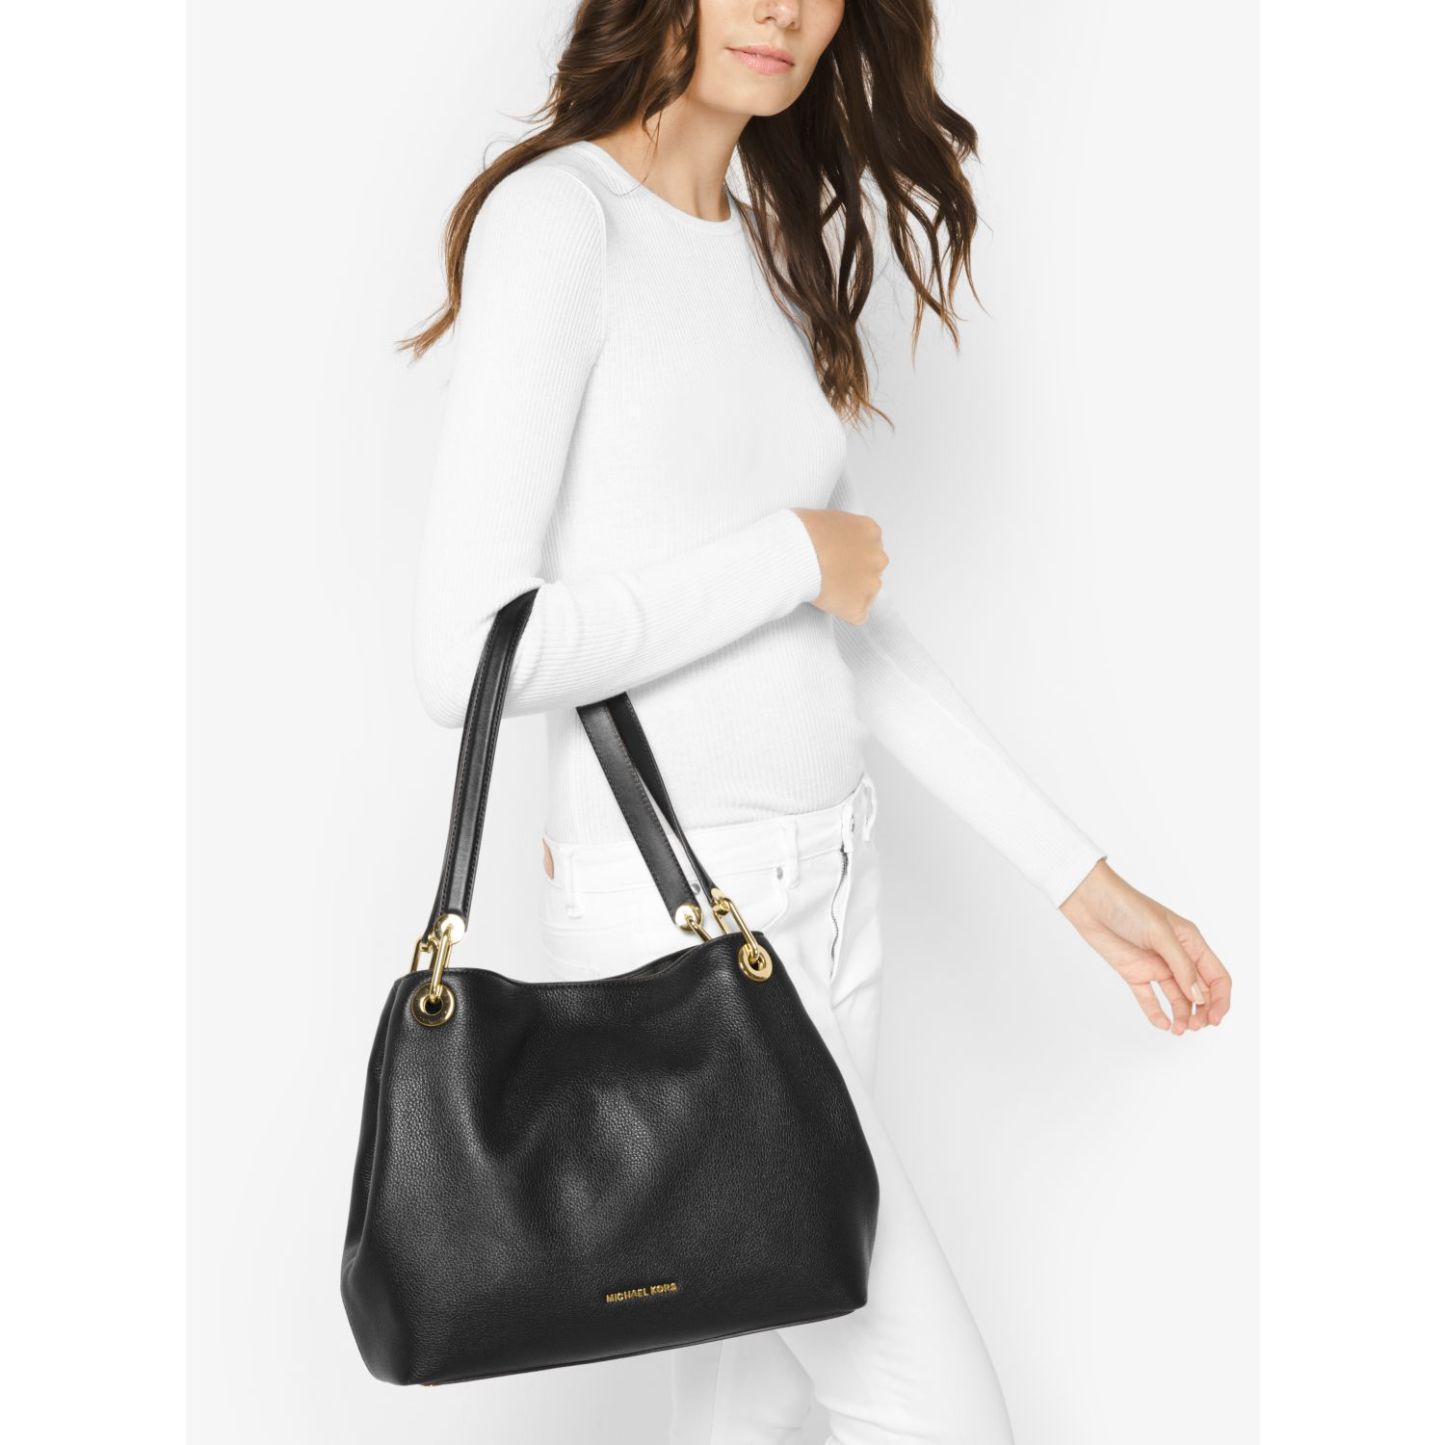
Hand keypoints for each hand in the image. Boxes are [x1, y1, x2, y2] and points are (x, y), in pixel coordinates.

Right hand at [791, 507, 888, 624]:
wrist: (795, 556)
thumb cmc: (801, 533)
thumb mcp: (824, 519)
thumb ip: (837, 532)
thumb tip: (828, 542)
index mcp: (869, 531)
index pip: (869, 547)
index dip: (850, 555)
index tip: (836, 559)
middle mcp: (877, 557)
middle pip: (871, 570)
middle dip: (854, 574)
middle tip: (831, 575)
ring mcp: (871, 583)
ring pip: (867, 594)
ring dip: (851, 594)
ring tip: (827, 590)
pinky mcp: (859, 606)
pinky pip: (858, 616)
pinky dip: (846, 613)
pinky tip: (830, 605)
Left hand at [1058, 859, 1231, 1033]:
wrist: (1089, 901)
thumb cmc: (1127, 907)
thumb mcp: (1160, 934)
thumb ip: (1181, 966)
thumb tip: (1200, 997)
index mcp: (1191, 942)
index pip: (1217, 977)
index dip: (1220, 1000)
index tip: (1214, 1020)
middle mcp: (1177, 956)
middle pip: (1200, 992)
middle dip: (1202, 1012)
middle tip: (1194, 1027)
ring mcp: (1155, 965)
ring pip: (1177, 998)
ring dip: (1182, 1015)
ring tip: (1178, 1030)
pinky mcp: (1134, 972)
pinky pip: (1149, 998)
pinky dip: (1156, 1013)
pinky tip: (1161, 1024)